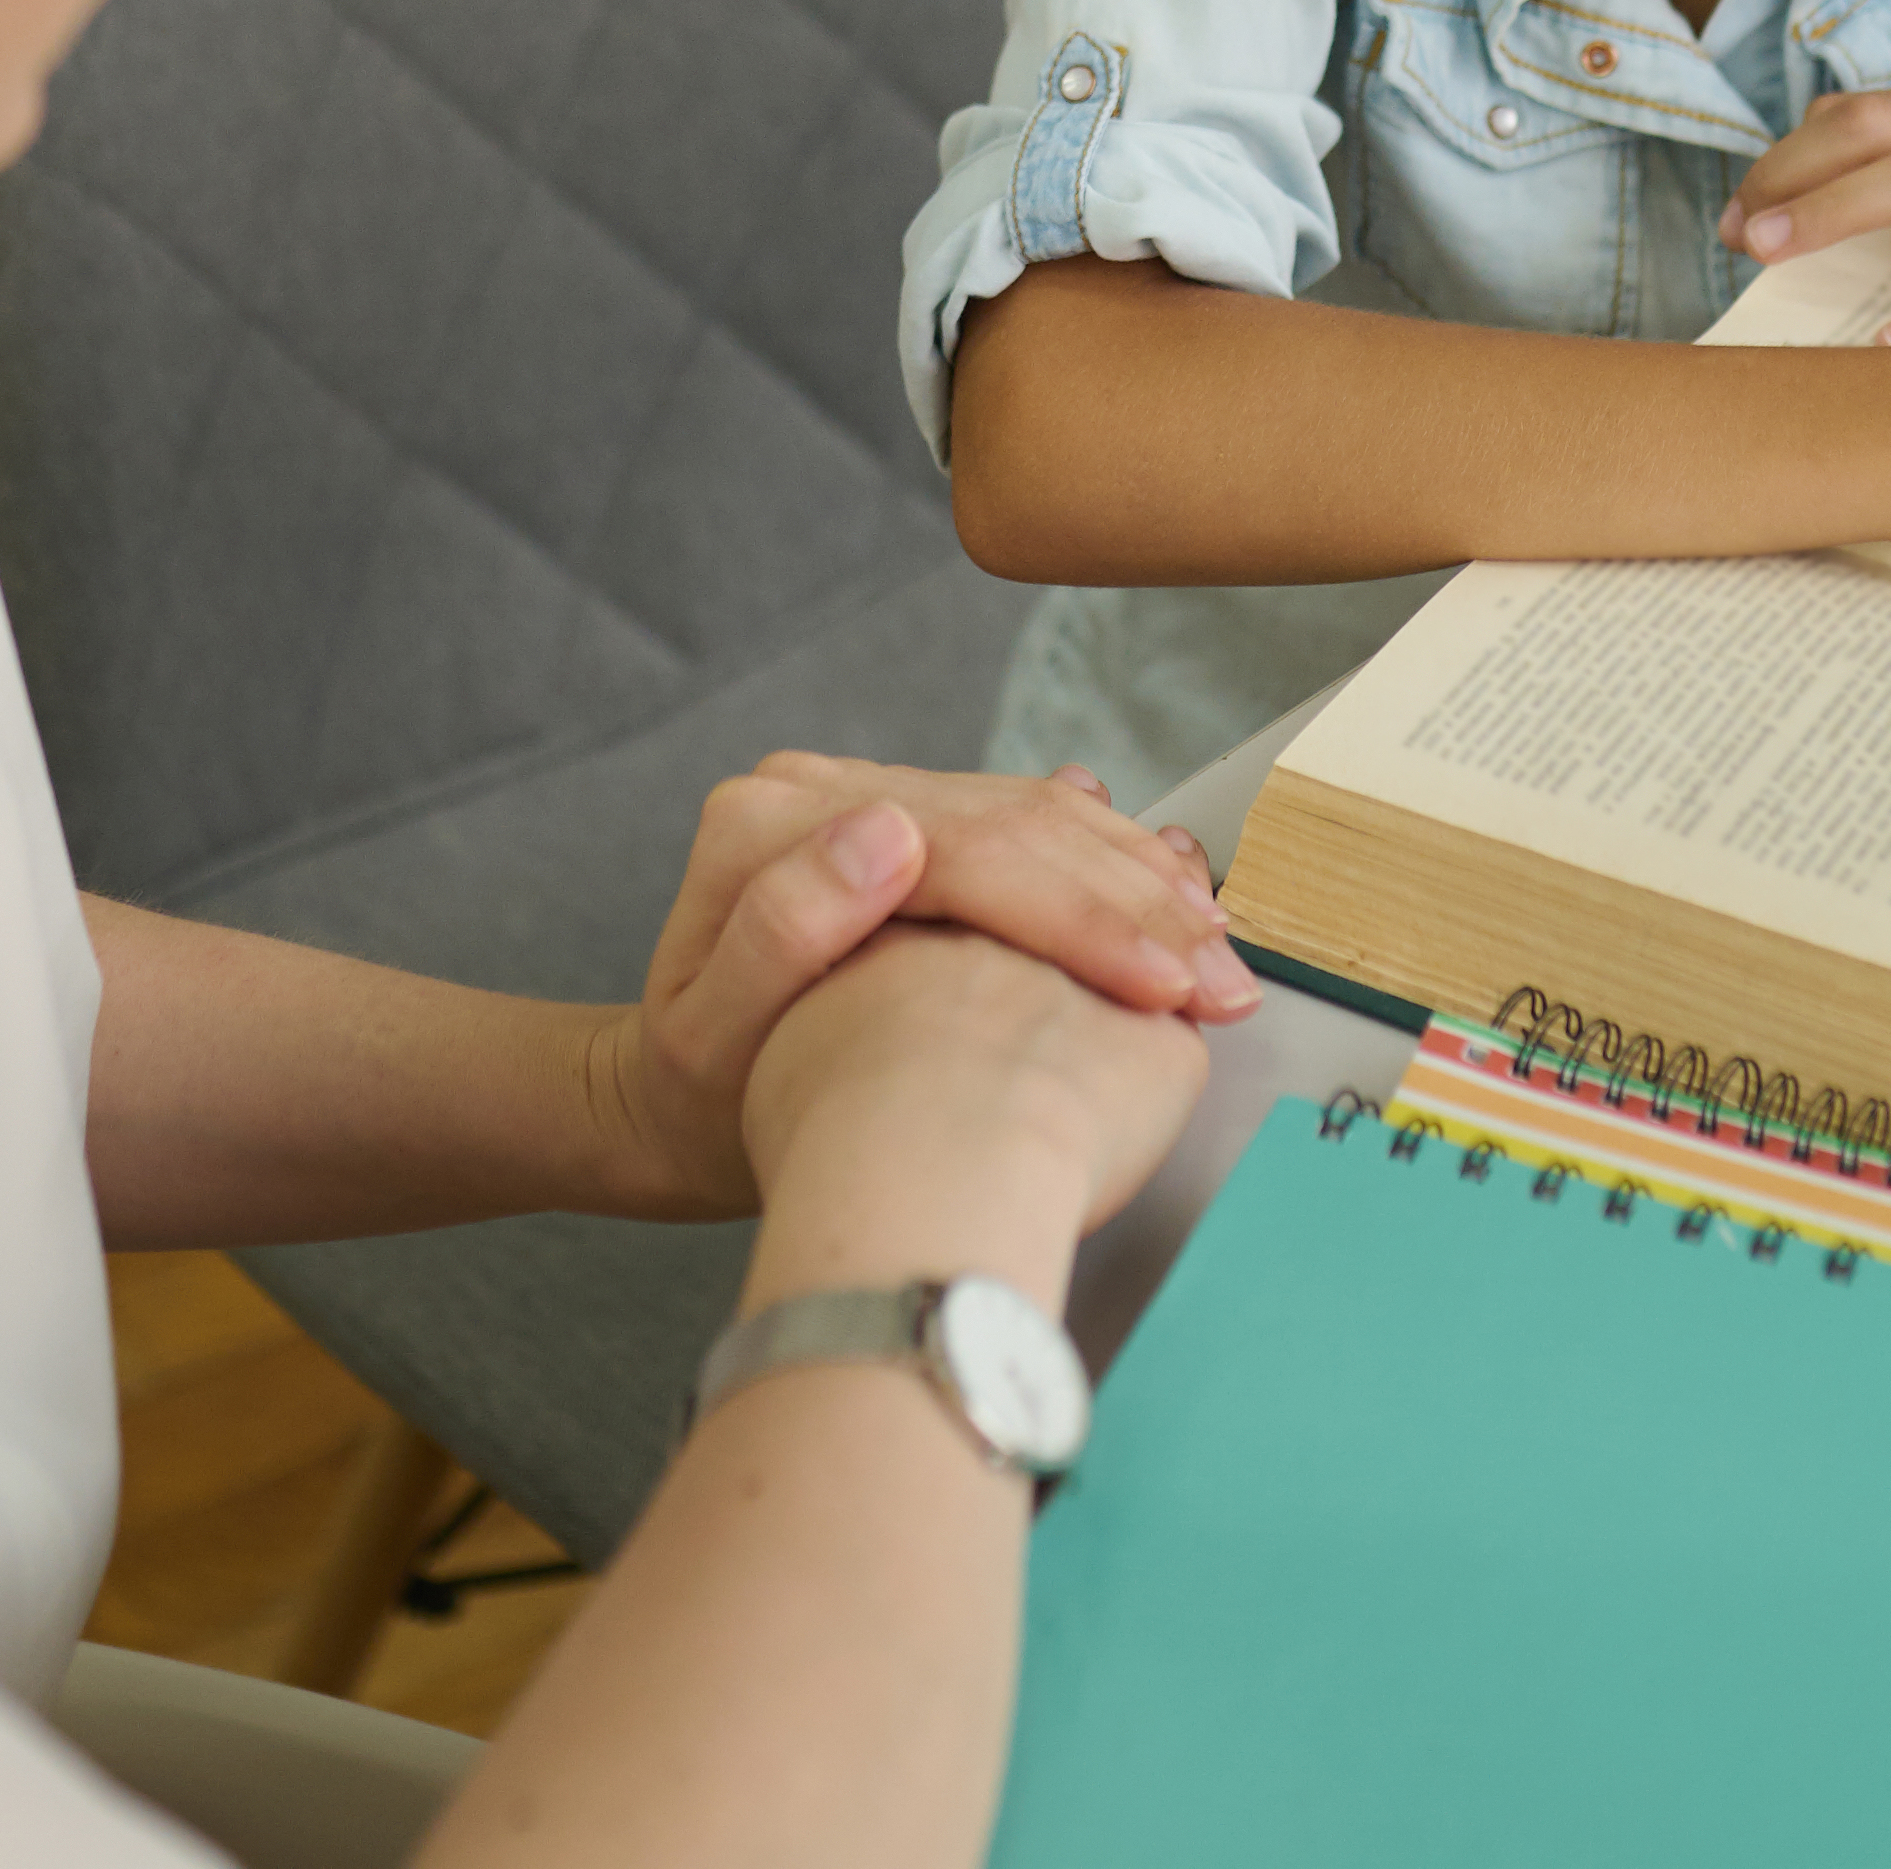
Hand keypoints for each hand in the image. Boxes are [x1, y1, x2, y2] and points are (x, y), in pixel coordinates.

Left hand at [599, 759, 1254, 1216]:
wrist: (667, 1101)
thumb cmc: (696, 1097)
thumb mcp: (712, 1036)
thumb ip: (783, 930)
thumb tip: (888, 834)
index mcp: (768, 825)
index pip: (961, 850)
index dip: (1079, 918)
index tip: (1165, 985)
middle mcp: (817, 787)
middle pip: (1009, 823)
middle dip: (1132, 904)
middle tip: (1223, 982)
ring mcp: (863, 794)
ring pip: (1033, 813)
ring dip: (1138, 882)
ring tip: (1220, 950)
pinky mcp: (903, 818)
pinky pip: (1026, 821)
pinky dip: (1108, 862)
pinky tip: (1173, 888)